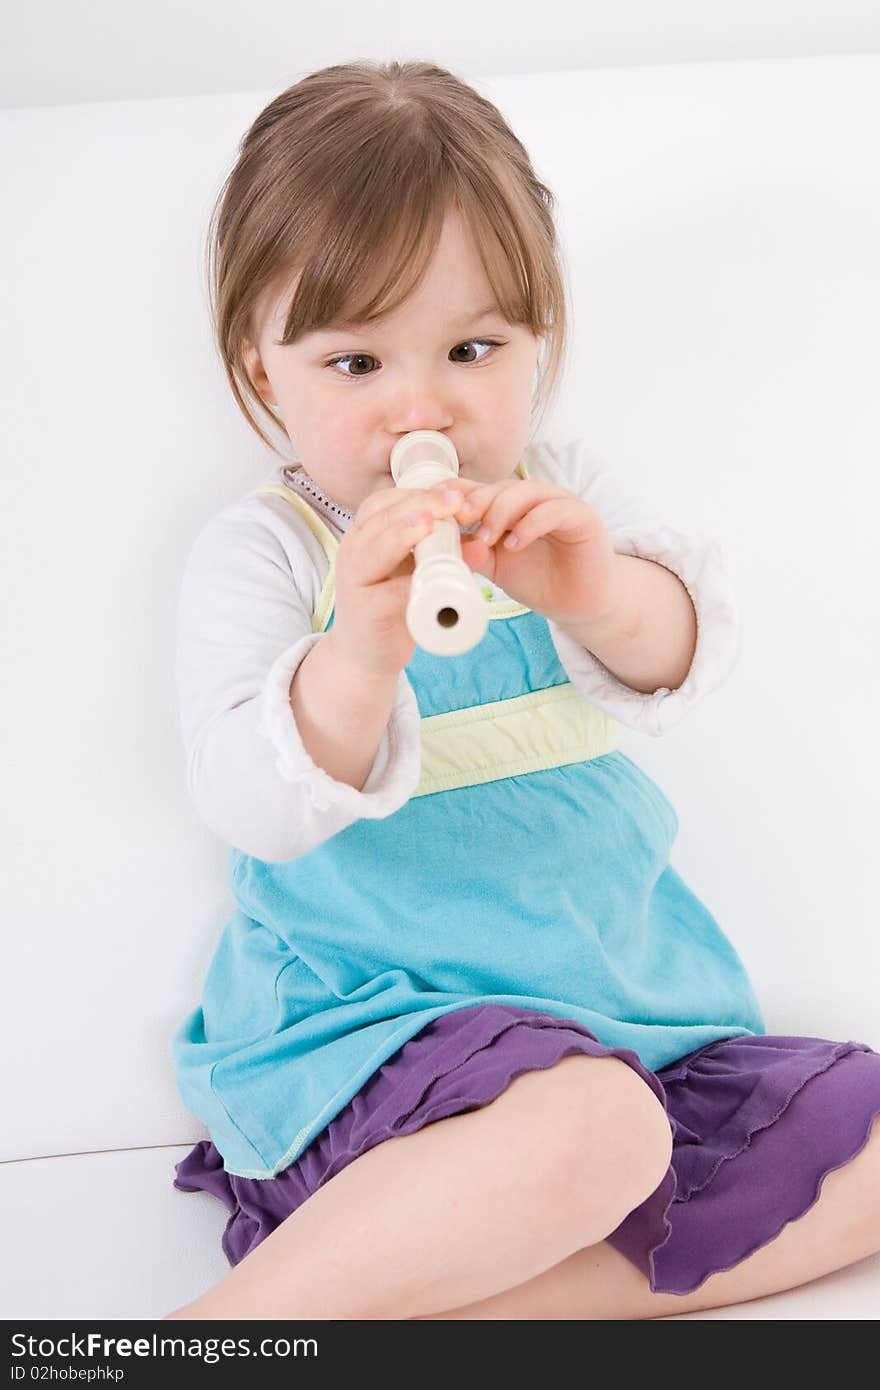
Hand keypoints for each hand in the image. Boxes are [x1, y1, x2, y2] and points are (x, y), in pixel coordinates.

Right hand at [329, 480, 470, 679]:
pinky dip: (409, 585)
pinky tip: (429, 579)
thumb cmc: (390, 607)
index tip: (455, 493)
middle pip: (383, 518)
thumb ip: (438, 556)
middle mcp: (353, 551)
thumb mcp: (412, 574)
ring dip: (405, 533)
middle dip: (420, 505)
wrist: (364, 656)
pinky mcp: (366, 612)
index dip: (421, 494)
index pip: (387, 502)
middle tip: (455, 502)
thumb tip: (480, 543)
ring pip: (378, 548)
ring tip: (432, 524)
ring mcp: (355, 581)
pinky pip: (388, 594)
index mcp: (364, 536)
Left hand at [446, 474, 625, 627]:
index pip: (478, 490)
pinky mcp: (581, 515)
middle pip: (498, 487)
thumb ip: (474, 555)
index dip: (455, 494)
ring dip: (501, 511)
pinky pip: (554, 510)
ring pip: (524, 492)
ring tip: (487, 537)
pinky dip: (531, 524)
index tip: (432, 507)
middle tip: (459, 518)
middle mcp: (532, 498)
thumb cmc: (539, 579)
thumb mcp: (496, 567)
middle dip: (475, 501)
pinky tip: (515, 544)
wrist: (581, 603)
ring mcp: (557, 502)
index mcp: (507, 506)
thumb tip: (446, 547)